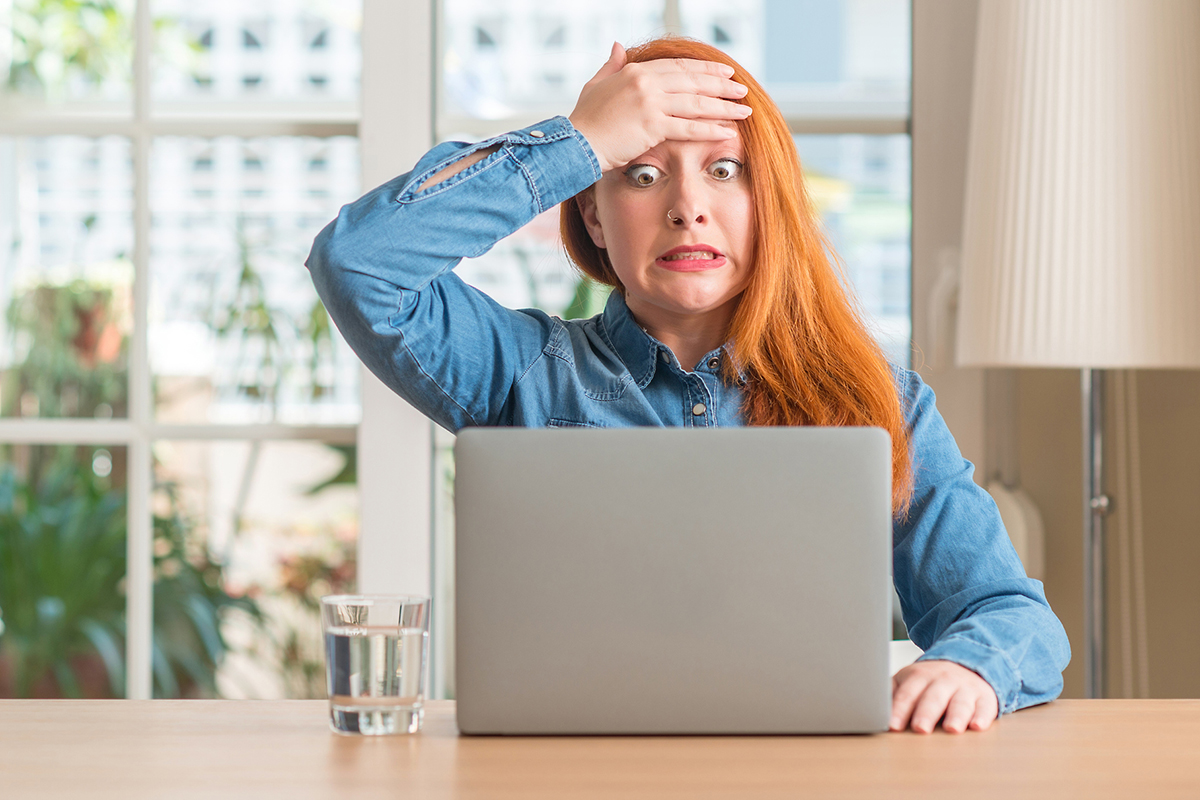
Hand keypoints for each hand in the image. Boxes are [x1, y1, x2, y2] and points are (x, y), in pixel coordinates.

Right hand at [568, 42, 751, 173]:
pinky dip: (710, 129)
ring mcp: (650, 103)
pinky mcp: (652, 126)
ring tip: (744, 111)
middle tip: (742, 90)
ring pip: (696, 103)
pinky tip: (727, 131)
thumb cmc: (584, 119)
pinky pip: (688, 127)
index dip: (705, 69)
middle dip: (721, 85)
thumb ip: (611, 64)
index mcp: (636, 71)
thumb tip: (617, 45)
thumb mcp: (596, 84)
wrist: (574, 143)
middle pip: (693, 81)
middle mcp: (646, 82)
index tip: (724, 72)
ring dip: (723, 107)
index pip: (679, 67)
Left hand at [890, 660, 998, 733]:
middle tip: (919, 729)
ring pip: (960, 702)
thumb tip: (869, 707)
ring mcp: (965, 688)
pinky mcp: (985, 697)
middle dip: (926, 713)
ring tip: (951, 729)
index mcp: (919, 676)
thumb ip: (891, 693)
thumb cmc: (930, 680)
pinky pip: (985, 707)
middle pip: (933, 698)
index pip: (907, 694)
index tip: (893, 725)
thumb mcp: (908, 680)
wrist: (966, 662)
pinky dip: (982, 717)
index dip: (899, 709)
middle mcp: (943, 680)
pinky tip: (977, 726)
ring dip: (956, 716)